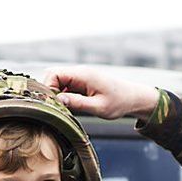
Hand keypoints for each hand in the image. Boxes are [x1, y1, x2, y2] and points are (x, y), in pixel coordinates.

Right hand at [43, 66, 159, 119]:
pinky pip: (66, 86)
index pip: (53, 74)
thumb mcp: (98, 107)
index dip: (48, 88)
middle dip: (50, 91)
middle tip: (56, 108)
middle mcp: (80, 72)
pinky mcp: (82, 82)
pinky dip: (64, 95)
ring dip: (57, 94)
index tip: (53, 104)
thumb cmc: (119, 102)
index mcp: (83, 74)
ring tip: (65, 108)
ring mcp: (80, 76)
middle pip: (53, 76)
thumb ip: (78, 103)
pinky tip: (71, 106)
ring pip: (58, 81)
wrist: (133, 98)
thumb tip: (58, 100)